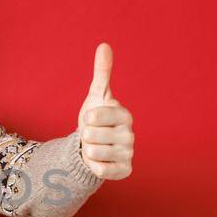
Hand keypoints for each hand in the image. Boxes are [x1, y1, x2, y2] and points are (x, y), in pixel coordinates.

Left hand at [77, 42, 134, 180]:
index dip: (87, 119)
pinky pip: (100, 170)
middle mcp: (131, 134)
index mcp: (125, 114)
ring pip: (93, 153)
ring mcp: (129, 153)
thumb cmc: (96, 117)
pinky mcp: (125, 171)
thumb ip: (101, 72)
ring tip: (96, 146)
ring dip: (88, 151)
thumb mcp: (96, 95)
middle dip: (85, 136)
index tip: (92, 119)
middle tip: (93, 135)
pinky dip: (93, 166)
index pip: (94, 117)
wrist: (95, 145)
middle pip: (91, 136)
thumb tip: (104, 45)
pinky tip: (100, 160)